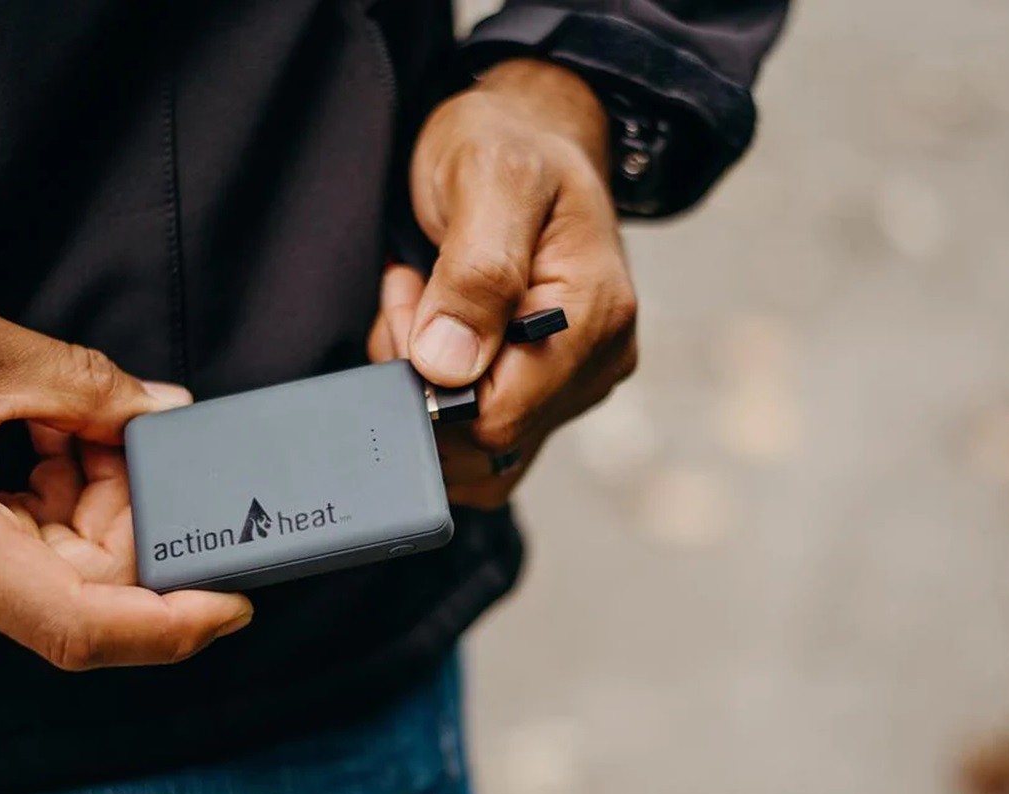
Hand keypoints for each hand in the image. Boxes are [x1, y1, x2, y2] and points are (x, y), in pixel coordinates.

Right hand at [0, 295, 251, 669]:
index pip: (83, 627)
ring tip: (78, 423)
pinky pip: (26, 556)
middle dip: (135, 517)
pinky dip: (57, 503)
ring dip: (95, 502)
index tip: (234, 603)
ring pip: (61, 570)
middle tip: (143, 440)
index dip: (171, 626)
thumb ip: (87, 388)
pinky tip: (51, 441)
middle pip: (86, 588)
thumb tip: (164, 412)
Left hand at [369, 59, 637, 507]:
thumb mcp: (487, 178)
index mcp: (594, 316)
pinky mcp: (546, 389)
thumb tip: (449, 366)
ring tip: (425, 303)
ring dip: (426, 384)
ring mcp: (572, 381)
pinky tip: (434, 334)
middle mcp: (596, 361)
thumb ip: (474, 273)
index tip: (413, 295)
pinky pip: (478, 436)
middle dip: (424, 376)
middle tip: (413, 290)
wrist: (528, 132)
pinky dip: (438, 394)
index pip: (497, 415)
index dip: (432, 376)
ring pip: (474, 445)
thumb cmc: (510, 143)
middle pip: (483, 438)